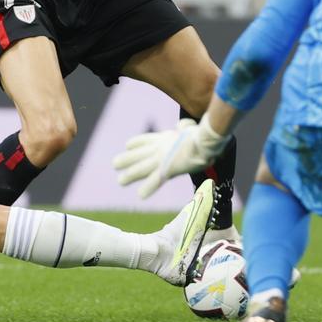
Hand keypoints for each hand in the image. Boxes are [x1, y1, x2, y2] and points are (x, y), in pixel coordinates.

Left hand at [112, 117, 229, 198]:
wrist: (206, 139)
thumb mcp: (190, 127)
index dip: (136, 143)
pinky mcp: (168, 168)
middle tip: (115, 164)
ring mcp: (162, 158)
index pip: (147, 139)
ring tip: (120, 182)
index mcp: (165, 138)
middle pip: (139, 154)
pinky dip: (149, 188)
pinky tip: (141, 195)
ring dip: (130, 175)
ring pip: (142, 168)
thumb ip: (184, 127)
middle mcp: (160, 147)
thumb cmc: (203, 134)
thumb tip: (180, 126)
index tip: (127, 145)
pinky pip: (156, 180)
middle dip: (127, 159)